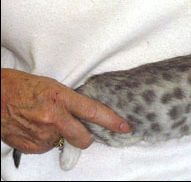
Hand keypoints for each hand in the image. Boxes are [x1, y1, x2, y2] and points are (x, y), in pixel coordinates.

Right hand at [1, 68, 130, 153]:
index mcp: (60, 98)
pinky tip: (33, 127)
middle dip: (85, 137)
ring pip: (64, 143)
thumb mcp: (52, 86)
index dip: (112, 121)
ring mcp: (42, 134)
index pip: (93, 111)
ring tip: (43, 121)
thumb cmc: (22, 86)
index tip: (125, 127)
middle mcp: (53, 118)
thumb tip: (86, 117)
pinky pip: (47, 148)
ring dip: (59, 136)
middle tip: (77, 129)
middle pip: (83, 139)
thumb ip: (70, 102)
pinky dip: (44, 140)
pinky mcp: (31, 146)